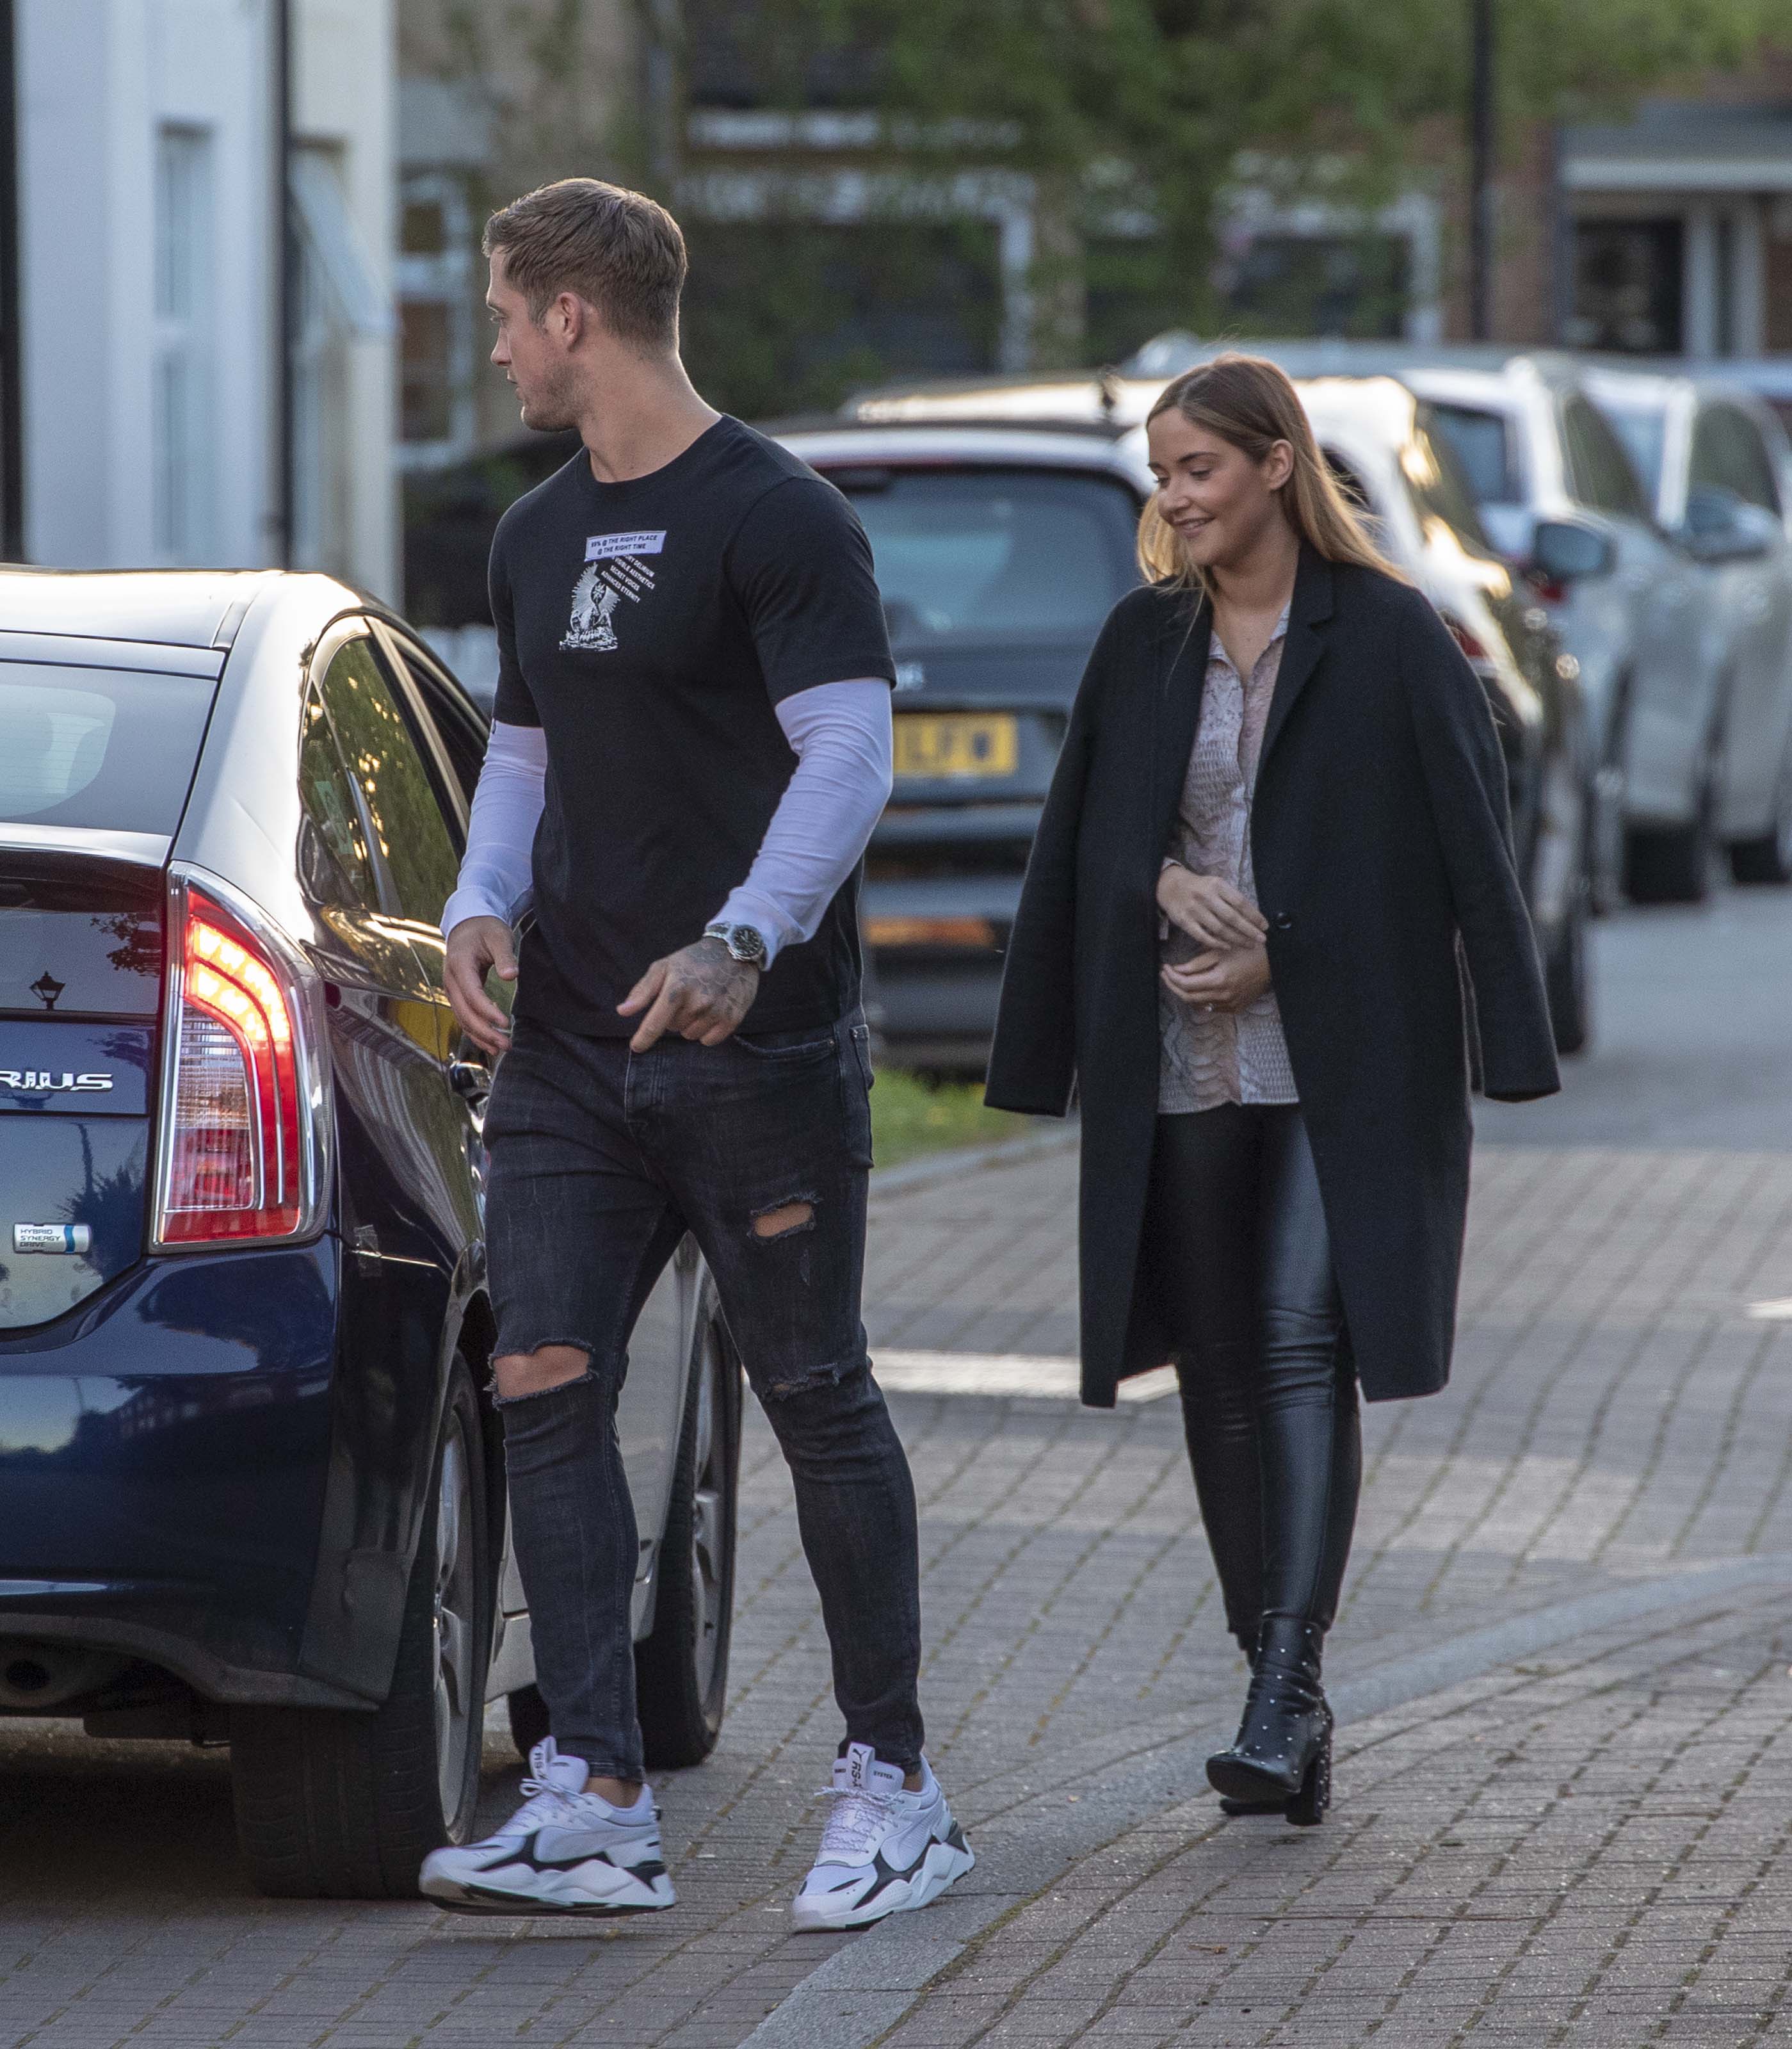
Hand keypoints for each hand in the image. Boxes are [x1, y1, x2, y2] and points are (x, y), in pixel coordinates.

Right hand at [444, 915, 516, 1057]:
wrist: (468, 925)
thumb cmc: (485, 929)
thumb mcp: (498, 936)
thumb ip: (505, 956)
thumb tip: (511, 976)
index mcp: (459, 964)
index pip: (472, 994)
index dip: (487, 1011)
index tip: (505, 1023)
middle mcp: (451, 980)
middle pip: (465, 1012)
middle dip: (484, 1031)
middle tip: (506, 1044)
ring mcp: (452, 988)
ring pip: (462, 1018)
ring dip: (480, 1036)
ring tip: (501, 1048)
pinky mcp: (457, 994)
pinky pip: (464, 1016)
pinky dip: (475, 1031)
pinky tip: (489, 1043)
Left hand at [619, 936, 760, 1050]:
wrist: (735, 951)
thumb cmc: (694, 959)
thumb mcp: (665, 966)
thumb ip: (643, 990)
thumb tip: (623, 1011)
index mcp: (676, 987)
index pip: (655, 1023)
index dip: (643, 1038)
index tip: (636, 1047)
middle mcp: (697, 1002)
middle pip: (673, 1028)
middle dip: (675, 1016)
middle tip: (686, 996)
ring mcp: (716, 1011)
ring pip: (690, 1035)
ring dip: (691, 1023)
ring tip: (701, 1002)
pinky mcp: (732, 1018)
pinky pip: (709, 1040)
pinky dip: (707, 1031)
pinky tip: (712, 1012)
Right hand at [1156, 863, 1268, 950]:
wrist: (1170, 886)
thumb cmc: (1199, 887)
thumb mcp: (1216, 885)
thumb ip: (1231, 898)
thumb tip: (1253, 916)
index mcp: (1217, 885)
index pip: (1240, 902)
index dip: (1254, 916)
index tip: (1264, 926)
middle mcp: (1206, 896)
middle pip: (1232, 917)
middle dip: (1249, 930)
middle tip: (1261, 939)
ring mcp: (1194, 910)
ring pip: (1219, 929)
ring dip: (1236, 939)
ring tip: (1249, 945)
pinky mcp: (1184, 921)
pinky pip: (1203, 936)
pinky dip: (1216, 943)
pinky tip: (1227, 947)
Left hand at [1160, 944, 1271, 1014]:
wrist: (1274, 964)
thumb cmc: (1248, 952)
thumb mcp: (1221, 951)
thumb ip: (1197, 963)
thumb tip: (1177, 969)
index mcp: (1219, 980)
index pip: (1185, 984)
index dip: (1171, 977)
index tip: (1166, 968)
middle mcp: (1224, 996)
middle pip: (1188, 997)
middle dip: (1173, 986)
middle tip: (1167, 975)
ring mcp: (1230, 1004)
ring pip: (1198, 1005)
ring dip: (1186, 994)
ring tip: (1180, 981)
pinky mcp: (1235, 1008)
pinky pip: (1211, 1008)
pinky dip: (1201, 999)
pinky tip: (1198, 989)